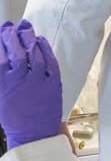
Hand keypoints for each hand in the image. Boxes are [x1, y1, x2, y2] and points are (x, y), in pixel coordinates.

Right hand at [0, 20, 61, 148]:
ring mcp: (38, 82)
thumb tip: (1, 56)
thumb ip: (1, 76)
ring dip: (29, 39)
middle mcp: (19, 81)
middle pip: (17, 52)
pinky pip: (50, 61)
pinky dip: (45, 49)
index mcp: (3, 85)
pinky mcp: (53, 83)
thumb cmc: (14, 116)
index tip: (0, 31)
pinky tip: (41, 41)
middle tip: (12, 26)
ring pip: (34, 54)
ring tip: (26, 29)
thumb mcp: (0, 97)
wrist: (33, 134)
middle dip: (13, 36)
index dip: (0, 41)